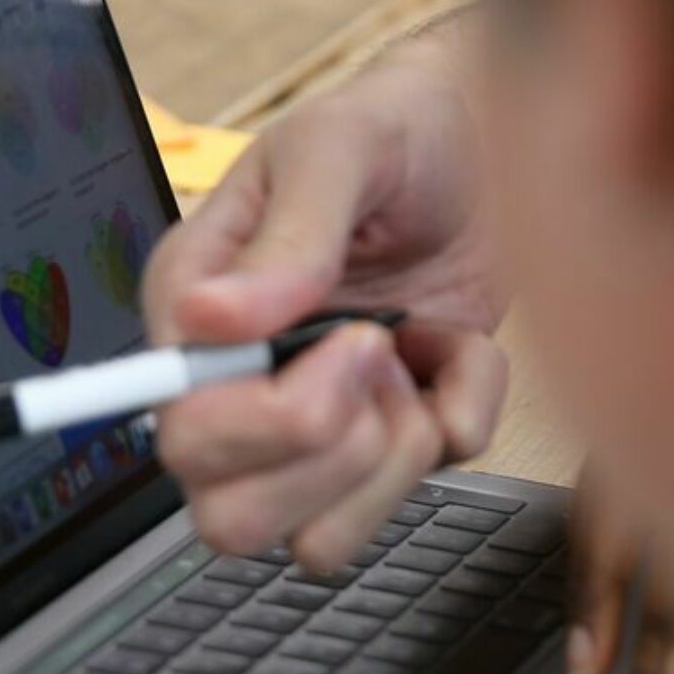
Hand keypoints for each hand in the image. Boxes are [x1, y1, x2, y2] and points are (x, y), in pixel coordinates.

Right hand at [142, 18, 512, 570]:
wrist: (494, 138)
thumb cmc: (396, 130)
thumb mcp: (338, 148)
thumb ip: (287, 235)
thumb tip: (209, 317)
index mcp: (195, 308)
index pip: (179, 431)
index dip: (260, 421)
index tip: (347, 341)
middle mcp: (240, 383)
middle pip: (229, 518)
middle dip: (327, 455)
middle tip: (378, 354)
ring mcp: (313, 424)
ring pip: (315, 543)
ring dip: (388, 460)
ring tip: (409, 357)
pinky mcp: (388, 441)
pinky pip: (418, 493)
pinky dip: (460, 416)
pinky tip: (455, 347)